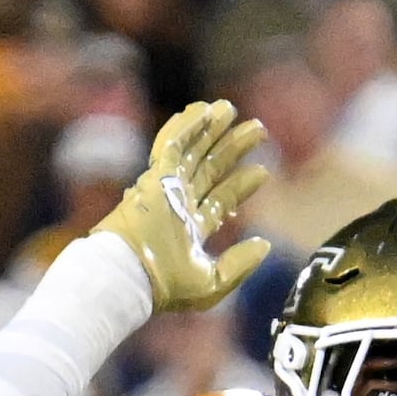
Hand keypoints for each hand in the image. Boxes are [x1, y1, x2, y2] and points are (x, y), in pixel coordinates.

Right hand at [98, 101, 272, 314]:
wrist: (132, 276)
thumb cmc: (166, 286)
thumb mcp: (212, 282)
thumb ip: (240, 264)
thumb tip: (265, 244)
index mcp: (190, 229)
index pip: (220, 199)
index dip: (241, 185)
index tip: (263, 172)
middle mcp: (178, 205)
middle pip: (210, 168)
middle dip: (233, 148)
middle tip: (258, 129)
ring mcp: (165, 189)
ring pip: (193, 151)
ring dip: (211, 129)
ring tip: (230, 109)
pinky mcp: (155, 177)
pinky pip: (172, 144)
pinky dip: (187, 126)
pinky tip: (205, 110)